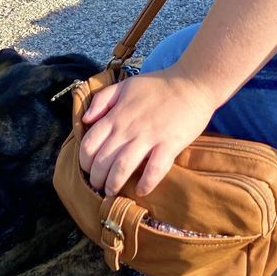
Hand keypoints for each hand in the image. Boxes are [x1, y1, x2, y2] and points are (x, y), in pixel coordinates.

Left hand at [78, 69, 217, 196]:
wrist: (192, 83)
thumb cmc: (158, 86)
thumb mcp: (124, 85)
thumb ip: (102, 100)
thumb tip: (86, 120)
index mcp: (116, 115)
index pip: (89, 143)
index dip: (84, 161)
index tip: (88, 169)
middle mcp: (128, 128)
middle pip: (103, 160)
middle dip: (96, 178)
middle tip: (99, 185)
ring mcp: (149, 137)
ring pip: (123, 167)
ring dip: (114, 183)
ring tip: (112, 192)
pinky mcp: (170, 144)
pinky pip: (155, 169)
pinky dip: (146, 183)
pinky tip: (142, 190)